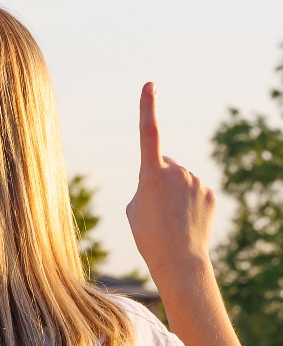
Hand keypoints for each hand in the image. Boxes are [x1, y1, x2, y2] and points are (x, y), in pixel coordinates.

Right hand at [127, 82, 216, 278]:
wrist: (179, 260)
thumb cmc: (148, 234)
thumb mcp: (134, 207)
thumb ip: (146, 184)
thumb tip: (166, 176)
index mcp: (151, 173)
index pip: (149, 133)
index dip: (148, 107)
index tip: (150, 86)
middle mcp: (177, 172)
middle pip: (165, 165)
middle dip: (159, 179)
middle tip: (155, 209)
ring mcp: (197, 182)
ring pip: (181, 180)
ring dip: (174, 193)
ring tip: (171, 219)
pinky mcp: (211, 194)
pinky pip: (196, 191)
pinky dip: (190, 203)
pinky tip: (187, 220)